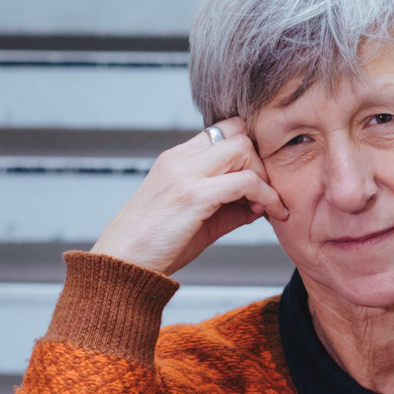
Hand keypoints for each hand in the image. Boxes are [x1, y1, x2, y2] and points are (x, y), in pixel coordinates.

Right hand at [90, 118, 287, 274]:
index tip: (260, 178)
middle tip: (267, 192)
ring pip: (243, 149)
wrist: (123, 264)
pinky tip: (270, 212)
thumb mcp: (197, 219)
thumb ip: (229, 207)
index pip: (224, 129)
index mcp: (177, 159)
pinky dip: (266, 195)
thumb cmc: (156, 245)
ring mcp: (185, 174)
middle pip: (238, 132)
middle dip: (261, 161)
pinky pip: (244, 182)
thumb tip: (262, 204)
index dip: (250, 149)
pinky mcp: (193, 196)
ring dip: (264, 177)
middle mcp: (180, 159)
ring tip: (269, 205)